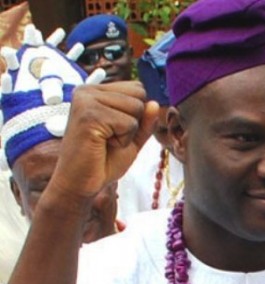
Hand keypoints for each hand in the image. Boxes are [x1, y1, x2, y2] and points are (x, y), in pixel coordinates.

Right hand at [52, 81, 158, 197]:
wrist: (80, 185)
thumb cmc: (103, 162)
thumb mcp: (132, 138)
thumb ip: (145, 121)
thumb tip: (154, 103)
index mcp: (95, 91)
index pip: (138, 88)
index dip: (136, 115)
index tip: (114, 131)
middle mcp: (87, 91)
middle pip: (140, 95)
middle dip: (134, 122)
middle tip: (109, 139)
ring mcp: (86, 101)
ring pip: (137, 108)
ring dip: (128, 132)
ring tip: (105, 142)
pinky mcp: (89, 116)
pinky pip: (129, 123)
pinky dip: (123, 140)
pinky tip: (102, 146)